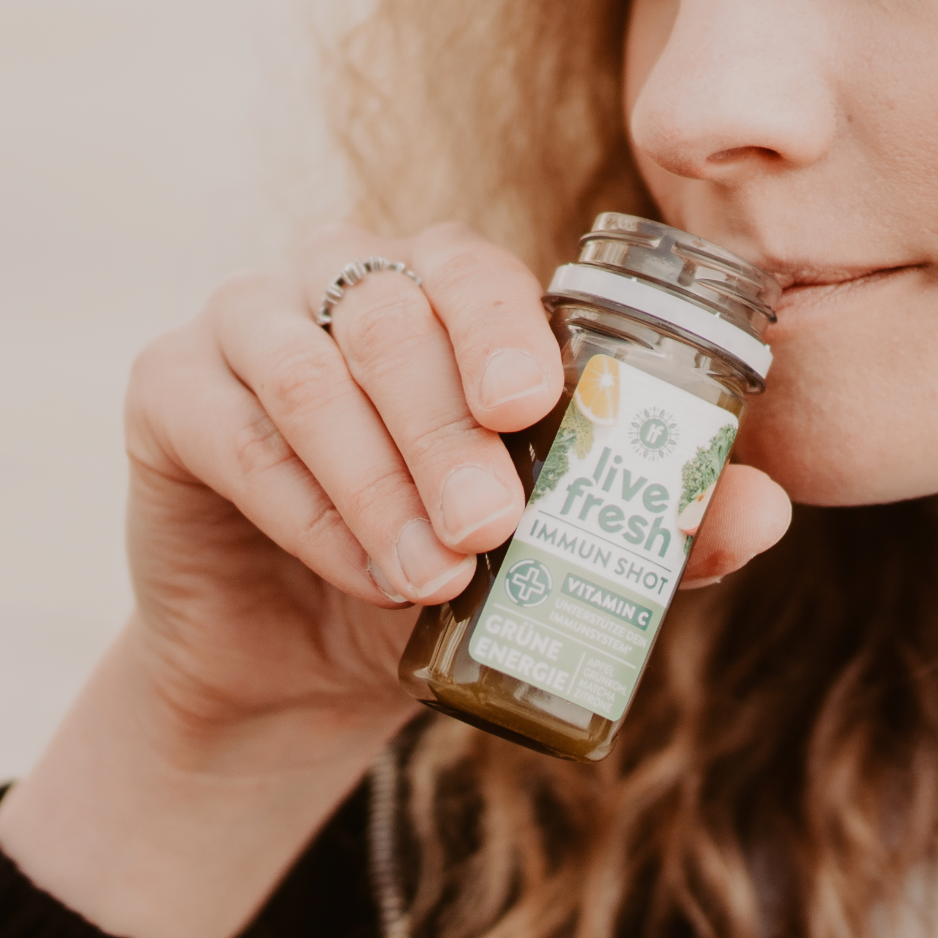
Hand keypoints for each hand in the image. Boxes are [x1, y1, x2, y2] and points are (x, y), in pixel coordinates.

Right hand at [0, 222, 792, 937]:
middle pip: (392, 316)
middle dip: (444, 430)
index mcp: (447, 294)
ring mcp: (248, 322)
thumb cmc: (444, 579)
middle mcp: (346, 282)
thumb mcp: (558, 561)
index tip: (532, 407)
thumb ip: (658, 528)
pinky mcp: (168, 385)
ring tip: (427, 577)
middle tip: (490, 531)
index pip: (475, 270)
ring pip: (306, 366)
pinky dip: (295, 499)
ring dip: (373, 476)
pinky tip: (351, 566)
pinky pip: (229, 423)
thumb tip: (770, 508)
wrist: (304, 666)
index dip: (503, 327)